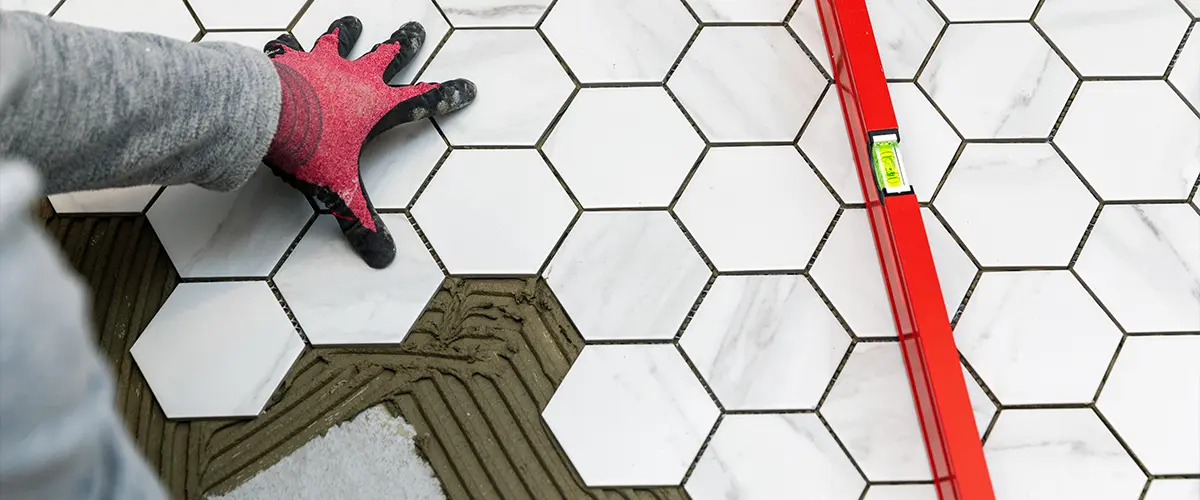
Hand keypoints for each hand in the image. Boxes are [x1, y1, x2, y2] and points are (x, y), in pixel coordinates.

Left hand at [261, 17, 474, 268]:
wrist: (264, 116)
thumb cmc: (308, 148)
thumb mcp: (340, 190)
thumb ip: (361, 222)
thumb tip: (383, 257)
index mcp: (377, 108)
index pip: (422, 101)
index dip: (447, 95)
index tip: (468, 87)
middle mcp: (355, 78)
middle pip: (389, 55)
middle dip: (405, 44)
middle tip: (417, 30)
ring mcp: (321, 63)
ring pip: (341, 41)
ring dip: (348, 32)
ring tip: (353, 22)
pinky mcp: (288, 59)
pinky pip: (288, 48)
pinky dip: (286, 46)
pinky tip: (281, 41)